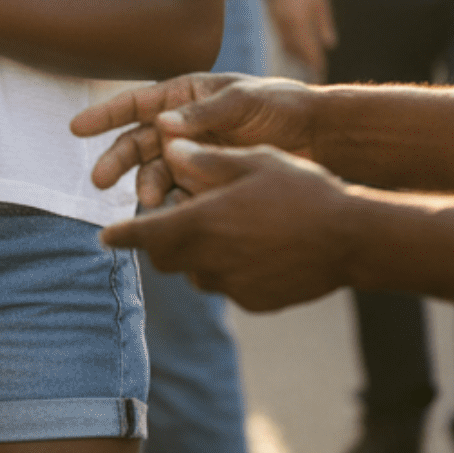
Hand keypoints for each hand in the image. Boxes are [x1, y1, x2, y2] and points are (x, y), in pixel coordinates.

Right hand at [73, 73, 321, 206]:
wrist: (316, 136)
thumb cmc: (279, 105)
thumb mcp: (242, 100)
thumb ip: (202, 114)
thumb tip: (160, 124)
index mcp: (184, 96)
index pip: (136, 103)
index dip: (105, 115)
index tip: (77, 128)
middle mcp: (181, 126)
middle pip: (138, 143)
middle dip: (117, 160)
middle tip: (98, 180)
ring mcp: (193, 155)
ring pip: (157, 172)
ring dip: (147, 185)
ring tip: (148, 201)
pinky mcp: (207, 180)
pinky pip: (182, 193)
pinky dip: (174, 203)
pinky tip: (173, 212)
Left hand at [101, 141, 354, 310]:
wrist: (351, 239)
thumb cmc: (301, 190)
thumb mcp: (253, 162)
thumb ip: (205, 161)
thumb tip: (168, 150)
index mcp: (204, 223)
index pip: (145, 235)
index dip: (121, 235)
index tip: (102, 238)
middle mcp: (211, 261)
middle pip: (165, 257)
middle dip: (159, 239)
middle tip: (167, 217)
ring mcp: (233, 287)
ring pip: (195, 272)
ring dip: (194, 253)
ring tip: (219, 226)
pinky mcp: (254, 302)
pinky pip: (226, 285)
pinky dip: (224, 267)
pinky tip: (252, 245)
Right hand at [269, 0, 336, 72]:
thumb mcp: (321, 3)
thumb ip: (325, 24)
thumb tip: (330, 45)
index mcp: (297, 20)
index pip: (307, 48)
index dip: (315, 61)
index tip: (322, 70)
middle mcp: (284, 23)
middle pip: (295, 50)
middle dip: (305, 60)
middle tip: (317, 68)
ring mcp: (276, 20)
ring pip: (286, 44)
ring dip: (297, 54)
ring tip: (309, 59)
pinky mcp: (273, 16)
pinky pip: (281, 36)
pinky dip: (290, 44)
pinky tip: (299, 44)